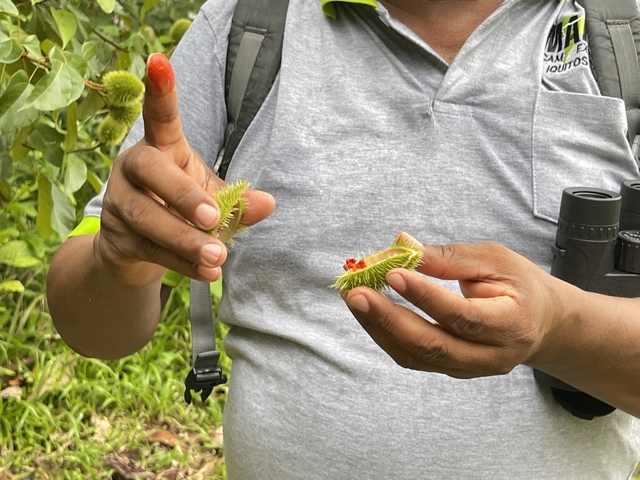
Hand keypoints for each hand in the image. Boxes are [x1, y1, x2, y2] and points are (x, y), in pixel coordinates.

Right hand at [97, 53, 275, 286]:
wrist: (137, 248)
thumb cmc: (181, 209)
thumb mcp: (211, 198)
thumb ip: (236, 200)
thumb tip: (268, 203)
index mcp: (161, 149)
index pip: (160, 117)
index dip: (160, 91)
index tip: (158, 59)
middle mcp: (133, 168)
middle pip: (149, 171)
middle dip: (183, 196)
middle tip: (214, 219)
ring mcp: (119, 203)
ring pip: (148, 219)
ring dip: (185, 240)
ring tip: (217, 257)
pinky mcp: (117, 238)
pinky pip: (151, 251)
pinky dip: (183, 264)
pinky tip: (210, 274)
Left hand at [343, 240, 570, 377]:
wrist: (542, 324)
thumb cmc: (520, 285)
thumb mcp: (494, 260)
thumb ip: (448, 257)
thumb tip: (402, 246)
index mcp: (511, 325)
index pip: (461, 316)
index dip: (424, 296)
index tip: (392, 272)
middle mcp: (491, 356)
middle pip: (433, 345)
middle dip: (389, 318)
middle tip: (357, 293)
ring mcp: (469, 369)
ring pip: (417, 356)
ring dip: (379, 328)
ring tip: (355, 298)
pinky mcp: (451, 369)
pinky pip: (413, 358)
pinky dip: (386, 335)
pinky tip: (369, 313)